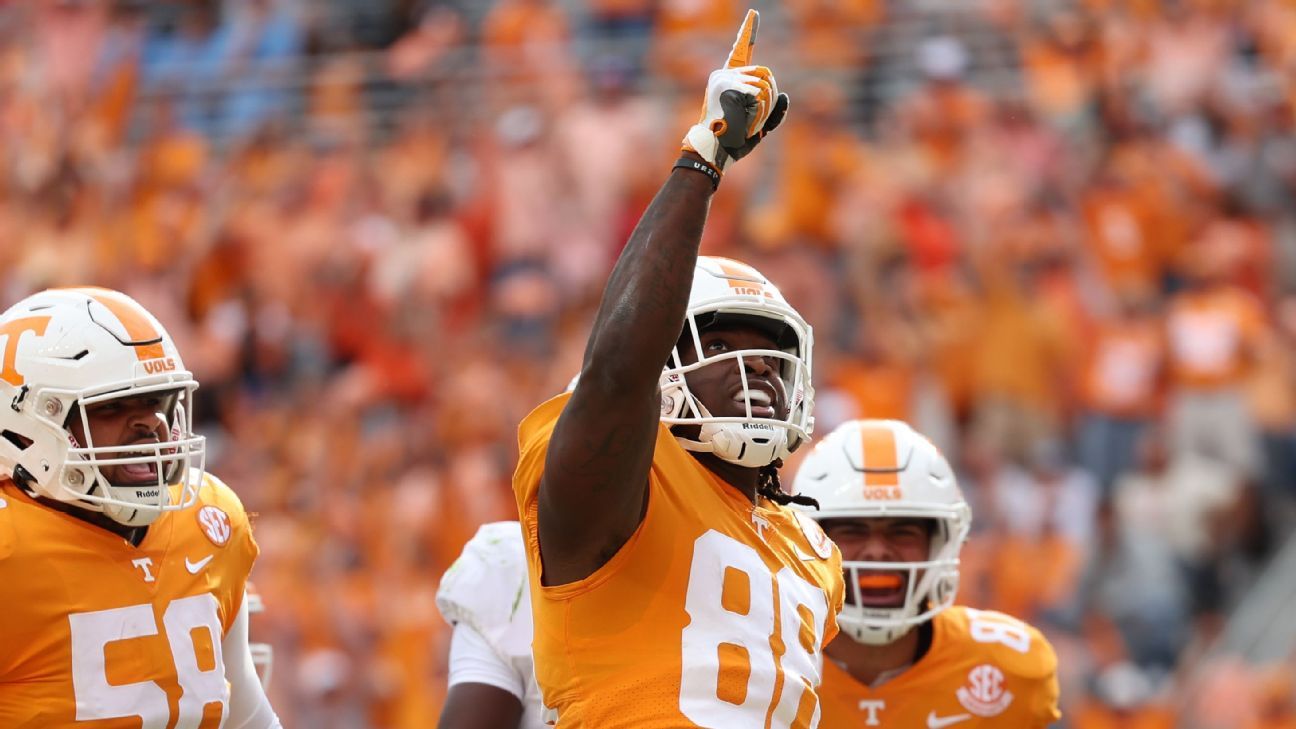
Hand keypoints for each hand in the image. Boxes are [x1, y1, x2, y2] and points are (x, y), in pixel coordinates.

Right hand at [681, 9, 790, 171]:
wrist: (714, 151)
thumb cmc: (732, 142)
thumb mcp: (758, 126)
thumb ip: (772, 112)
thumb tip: (784, 95)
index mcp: (727, 80)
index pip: (741, 50)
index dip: (748, 31)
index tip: (754, 14)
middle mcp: (724, 74)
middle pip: (765, 75)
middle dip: (769, 102)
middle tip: (756, 123)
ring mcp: (725, 78)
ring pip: (765, 85)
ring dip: (764, 110)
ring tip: (748, 125)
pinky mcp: (729, 86)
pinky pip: (760, 95)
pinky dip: (759, 113)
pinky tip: (744, 122)